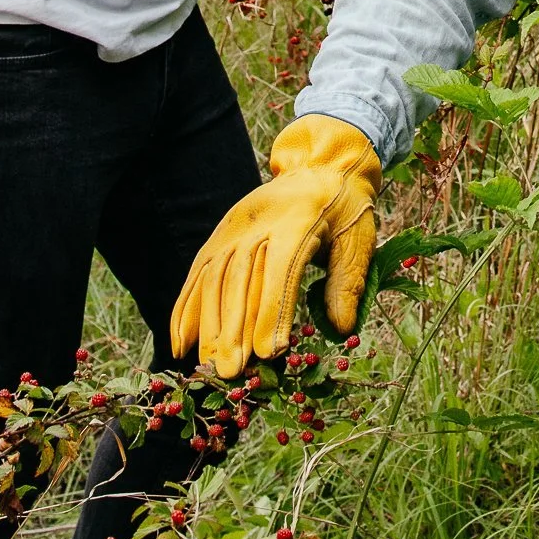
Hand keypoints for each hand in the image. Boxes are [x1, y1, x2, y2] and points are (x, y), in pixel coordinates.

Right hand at [170, 117, 380, 378]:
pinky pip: (197, 273)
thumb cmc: (346, 208)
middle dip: (234, 329)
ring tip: (208, 365)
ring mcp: (233, 227)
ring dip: (208, 325)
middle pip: (240, 278)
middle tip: (231, 372)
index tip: (268, 352)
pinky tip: (180, 343)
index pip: (280, 268)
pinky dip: (185, 309)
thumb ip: (346, 281)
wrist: (322, 165)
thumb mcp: (358, 238)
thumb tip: (342, 328)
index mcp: (299, 219)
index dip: (272, 310)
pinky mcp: (219, 234)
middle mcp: (259, 222)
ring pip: (213, 278)